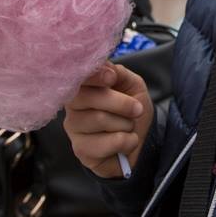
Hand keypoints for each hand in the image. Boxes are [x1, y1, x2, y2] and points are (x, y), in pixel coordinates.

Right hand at [63, 64, 152, 178]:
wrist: (143, 141)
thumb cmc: (133, 110)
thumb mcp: (132, 85)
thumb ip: (118, 73)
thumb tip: (104, 67)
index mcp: (83, 87)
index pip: (78, 77)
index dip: (94, 76)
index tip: (112, 78)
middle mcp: (72, 106)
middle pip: (88, 97)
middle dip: (120, 103)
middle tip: (137, 109)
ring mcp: (74, 128)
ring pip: (99, 119)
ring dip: (125, 124)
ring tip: (128, 127)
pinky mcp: (81, 149)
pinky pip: (107, 142)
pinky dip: (127, 141)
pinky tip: (127, 142)